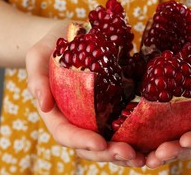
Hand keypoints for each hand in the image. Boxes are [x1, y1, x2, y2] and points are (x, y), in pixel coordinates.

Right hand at [26, 20, 145, 166]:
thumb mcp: (38, 55)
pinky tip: (153, 141)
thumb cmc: (52, 45)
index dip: (81, 140)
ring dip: (125, 152)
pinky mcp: (114, 106)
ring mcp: (96, 115)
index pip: (65, 133)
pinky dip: (136, 136)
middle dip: (108, 153)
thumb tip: (43, 105)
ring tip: (144, 157)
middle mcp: (77, 119)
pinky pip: (123, 125)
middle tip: (129, 153)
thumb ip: (37, 78)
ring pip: (109, 141)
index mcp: (56, 112)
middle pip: (89, 145)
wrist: (72, 34)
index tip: (99, 142)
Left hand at [146, 17, 190, 167]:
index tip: (185, 140)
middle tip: (156, 155)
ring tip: (139, 156)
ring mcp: (189, 112)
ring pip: (175, 137)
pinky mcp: (171, 102)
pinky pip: (159, 119)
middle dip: (177, 151)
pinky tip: (127, 132)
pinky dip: (145, 129)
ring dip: (158, 149)